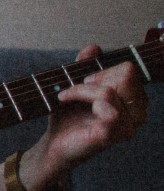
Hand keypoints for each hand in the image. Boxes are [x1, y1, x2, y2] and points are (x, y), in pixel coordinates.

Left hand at [32, 45, 147, 181]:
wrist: (53, 143)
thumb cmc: (68, 117)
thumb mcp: (75, 85)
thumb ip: (86, 66)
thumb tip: (94, 48)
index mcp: (134, 102)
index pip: (130, 70)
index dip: (105, 70)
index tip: (85, 79)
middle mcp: (137, 114)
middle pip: (127, 75)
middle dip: (96, 77)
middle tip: (77, 88)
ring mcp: (128, 125)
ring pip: (111, 88)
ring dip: (82, 88)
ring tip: (66, 96)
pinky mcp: (114, 133)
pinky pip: (104, 102)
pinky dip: (80, 95)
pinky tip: (66, 101)